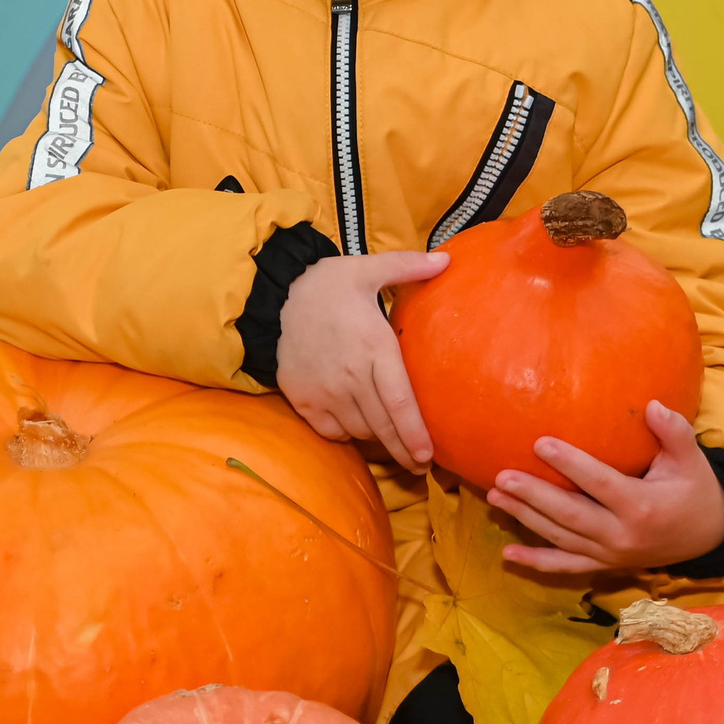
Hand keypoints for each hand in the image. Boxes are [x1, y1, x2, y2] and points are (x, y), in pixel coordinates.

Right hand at [275, 251, 445, 470]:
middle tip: (420, 464)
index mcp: (374, 346)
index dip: (415, 433)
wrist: (275, 296)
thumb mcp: (369, 268)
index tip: (428, 455)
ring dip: (377, 439)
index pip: (399, 402)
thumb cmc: (329, 284)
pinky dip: (348, 434)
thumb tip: (447, 260)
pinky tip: (359, 427)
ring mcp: (325, 391)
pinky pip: (332, 432)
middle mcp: (350, 375)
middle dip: (404, 450)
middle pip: (383, 426)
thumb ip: (409, 266)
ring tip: (392, 439)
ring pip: (359, 431)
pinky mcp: (303, 400)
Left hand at [486, 403, 723, 574]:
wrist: (708, 537)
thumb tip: (653, 405)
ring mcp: (610, 554)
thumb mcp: (692, 459)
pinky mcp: (604, 565)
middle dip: (533, 495)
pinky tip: (507, 556)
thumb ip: (675, 431)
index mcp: (642, 506)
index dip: (570, 464)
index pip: (599, 483)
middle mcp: (621, 535)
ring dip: (525, 519)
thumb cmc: (695, 489)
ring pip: (560, 538)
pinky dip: (536, 563)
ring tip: (494, 496)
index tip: (540, 443)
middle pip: (569, 515)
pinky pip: (566, 567)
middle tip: (501, 475)